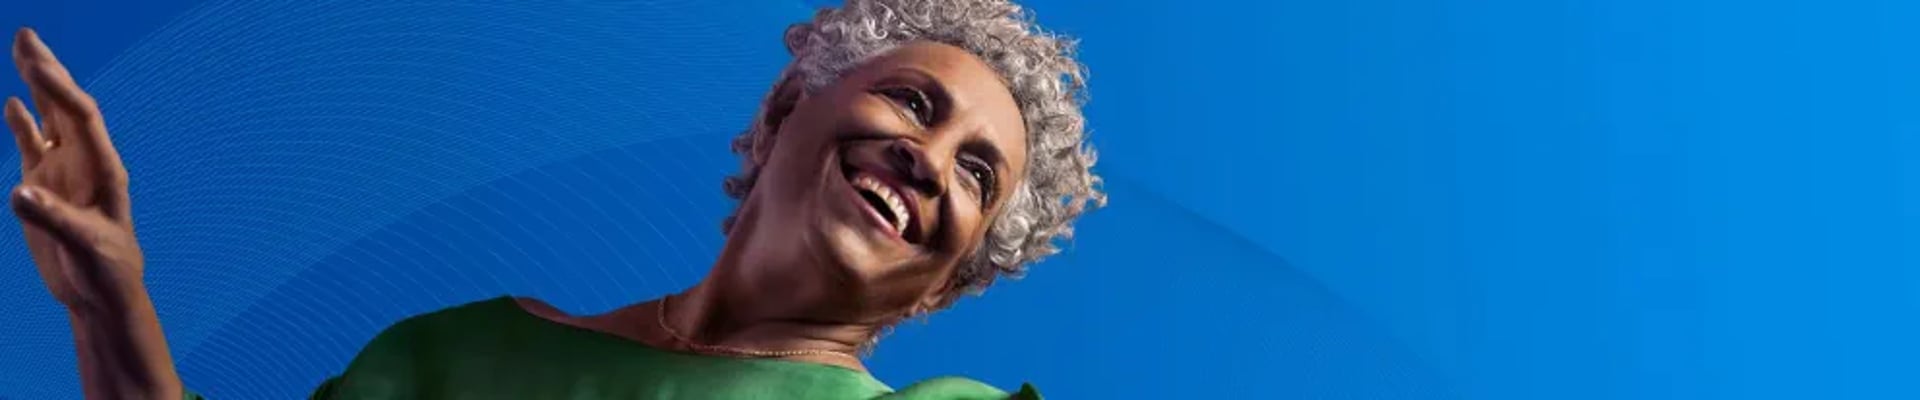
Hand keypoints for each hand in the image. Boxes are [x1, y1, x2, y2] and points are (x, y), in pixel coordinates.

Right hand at [9, 27, 178, 399]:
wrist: (100, 293)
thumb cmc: (105, 270)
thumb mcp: (84, 246)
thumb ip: (52, 218)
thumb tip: (19, 192)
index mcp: (104, 169)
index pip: (80, 118)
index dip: (58, 90)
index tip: (35, 64)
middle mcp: (85, 161)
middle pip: (65, 106)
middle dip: (47, 70)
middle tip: (26, 35)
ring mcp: (63, 170)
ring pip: (48, 118)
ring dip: (36, 85)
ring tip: (22, 50)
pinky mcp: (44, 185)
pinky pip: (32, 145)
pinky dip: (23, 123)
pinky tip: (14, 102)